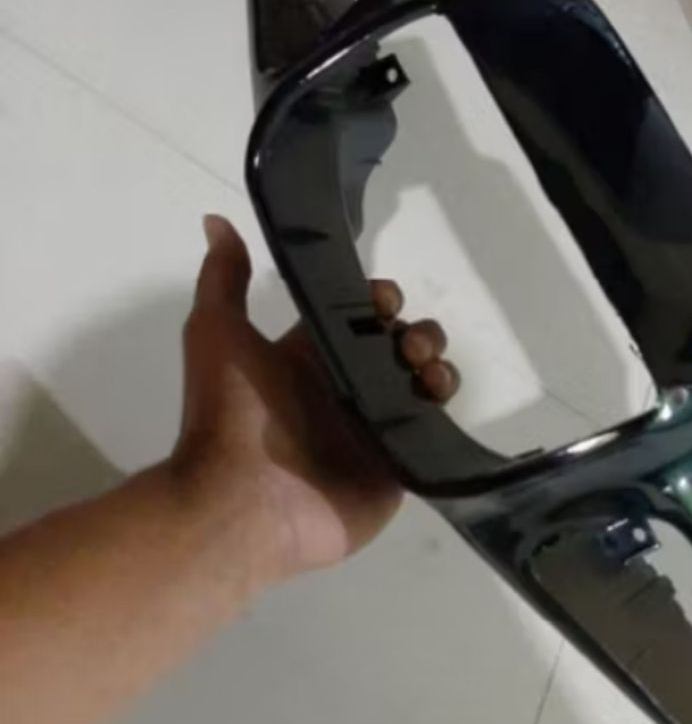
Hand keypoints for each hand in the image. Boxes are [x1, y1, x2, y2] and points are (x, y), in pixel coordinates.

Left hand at [169, 214, 458, 589]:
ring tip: (425, 375)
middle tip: (409, 348)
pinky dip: (442, 412)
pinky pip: (431, 431)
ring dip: (438, 367)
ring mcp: (374, 429)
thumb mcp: (216, 334)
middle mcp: (347, 388)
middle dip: (418, 333)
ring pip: (424, 385)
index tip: (382, 303)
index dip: (380, 301)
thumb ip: (223, 280)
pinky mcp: (396, 465)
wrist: (241, 504)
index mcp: (312, 356)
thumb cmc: (232, 416)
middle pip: (402, 346)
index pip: (362, 316)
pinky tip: (436, 401)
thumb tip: (215, 220)